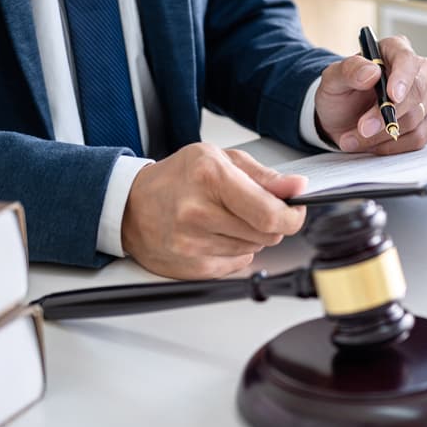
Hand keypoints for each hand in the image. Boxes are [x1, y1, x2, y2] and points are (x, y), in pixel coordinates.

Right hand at [121, 143, 307, 278]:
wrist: (130, 205)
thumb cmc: (176, 177)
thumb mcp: (220, 159)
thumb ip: (264, 176)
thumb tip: (296, 187)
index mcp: (210, 177)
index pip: (269, 213)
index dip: (292, 216)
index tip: (295, 211)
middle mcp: (198, 212)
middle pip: (266, 235)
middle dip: (272, 223)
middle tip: (255, 209)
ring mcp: (192, 244)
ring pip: (254, 249)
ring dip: (251, 237)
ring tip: (227, 218)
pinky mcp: (190, 267)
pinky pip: (236, 265)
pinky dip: (235, 251)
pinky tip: (215, 234)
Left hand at [315, 34, 426, 154]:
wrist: (341, 119)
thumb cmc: (341, 94)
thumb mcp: (333, 79)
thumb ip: (349, 71)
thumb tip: (371, 72)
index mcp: (394, 50)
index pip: (407, 59)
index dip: (403, 78)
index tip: (392, 96)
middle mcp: (416, 72)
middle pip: (417, 92)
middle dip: (387, 114)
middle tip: (363, 128)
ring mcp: (424, 98)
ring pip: (416, 119)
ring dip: (383, 134)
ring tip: (355, 138)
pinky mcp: (426, 122)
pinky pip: (418, 138)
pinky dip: (392, 146)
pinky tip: (372, 144)